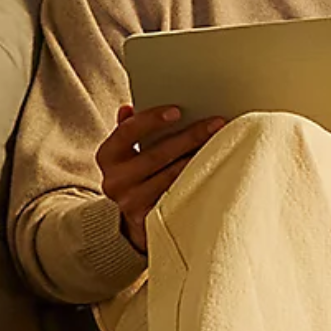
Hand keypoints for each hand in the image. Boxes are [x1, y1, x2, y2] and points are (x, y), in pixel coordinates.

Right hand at [95, 103, 226, 251]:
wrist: (127, 222)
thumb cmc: (134, 177)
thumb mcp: (123, 154)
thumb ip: (127, 131)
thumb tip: (128, 108)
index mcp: (108, 157)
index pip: (127, 132)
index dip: (151, 120)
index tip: (177, 111)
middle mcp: (115, 181)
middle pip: (157, 155)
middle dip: (190, 137)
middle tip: (216, 124)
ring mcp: (131, 203)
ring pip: (171, 178)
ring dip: (198, 160)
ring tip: (223, 145)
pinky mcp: (149, 221)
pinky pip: (178, 199)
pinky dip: (196, 184)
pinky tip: (215, 172)